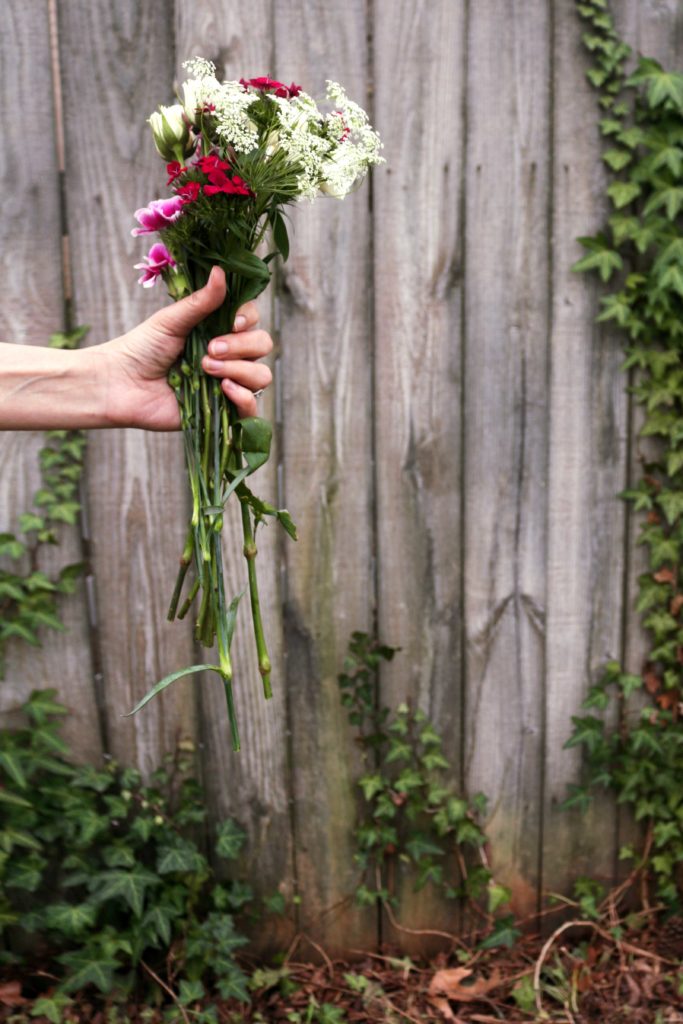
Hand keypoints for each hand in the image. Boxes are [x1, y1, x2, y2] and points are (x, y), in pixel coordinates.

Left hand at [100, 267, 272, 429]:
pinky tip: (223, 388)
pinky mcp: (222, 412)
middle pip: (263, 346)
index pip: (253, 321)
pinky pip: (252, 408)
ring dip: (239, 370)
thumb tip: (221, 270)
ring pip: (261, 376)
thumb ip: (201, 301)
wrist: (120, 384)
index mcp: (219, 330)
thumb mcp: (172, 320)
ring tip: (206, 368)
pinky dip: (243, 397)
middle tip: (210, 349)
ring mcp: (228, 384)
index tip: (231, 322)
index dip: (248, 320)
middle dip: (241, 346)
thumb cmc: (142, 348)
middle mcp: (229, 356)